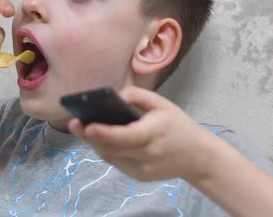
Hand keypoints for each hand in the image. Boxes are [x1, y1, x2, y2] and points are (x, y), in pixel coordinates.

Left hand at [68, 85, 215, 182]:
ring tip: (82, 128)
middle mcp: (147, 154)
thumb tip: (113, 96)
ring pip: (110, 156)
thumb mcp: (162, 104)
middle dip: (90, 136)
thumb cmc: (178, 125)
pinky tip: (99, 138)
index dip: (105, 133)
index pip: (126, 136)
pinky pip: (116, 162)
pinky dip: (106, 149)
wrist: (198, 157)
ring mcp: (142, 168)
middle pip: (112, 148)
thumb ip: (137, 96)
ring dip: (95, 142)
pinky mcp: (139, 176)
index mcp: (155, 134)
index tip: (87, 125)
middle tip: (74, 123)